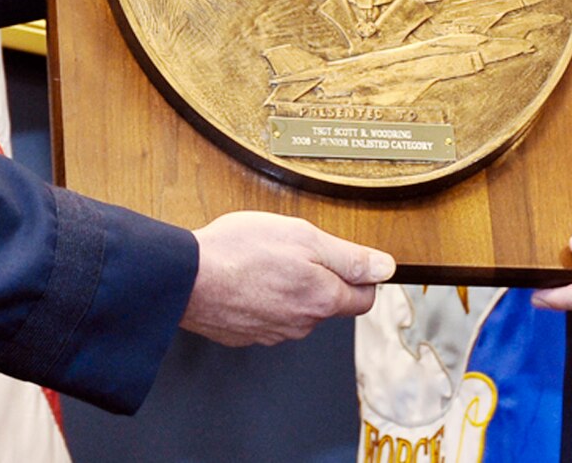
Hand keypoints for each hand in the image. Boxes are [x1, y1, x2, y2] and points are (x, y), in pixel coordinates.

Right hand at [181, 212, 394, 346]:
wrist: (187, 277)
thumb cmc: (240, 251)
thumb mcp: (305, 236)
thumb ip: (349, 256)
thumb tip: (385, 267)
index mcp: (322, 299)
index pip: (364, 298)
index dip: (361, 275)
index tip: (347, 258)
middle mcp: (301, 324)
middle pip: (329, 303)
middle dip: (322, 278)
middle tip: (297, 249)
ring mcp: (272, 333)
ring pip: (297, 310)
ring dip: (290, 288)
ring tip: (266, 259)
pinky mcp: (246, 335)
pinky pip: (268, 316)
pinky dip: (264, 298)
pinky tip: (247, 277)